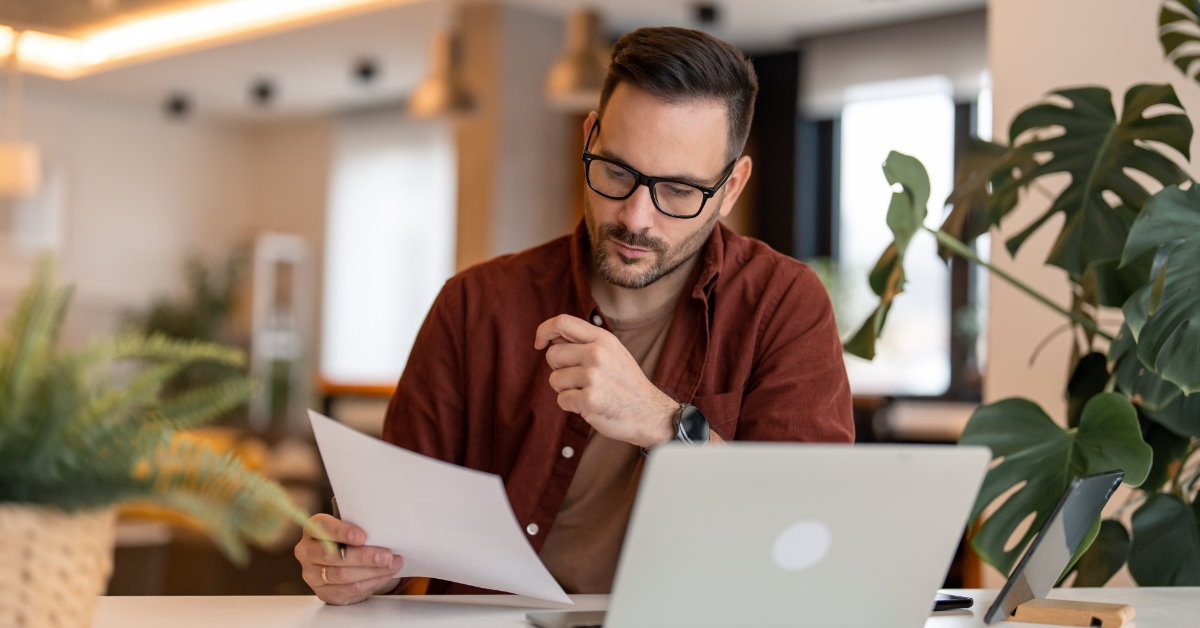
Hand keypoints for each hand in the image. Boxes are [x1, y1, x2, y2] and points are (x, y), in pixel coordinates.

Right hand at [294, 513, 403, 604]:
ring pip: (342, 575)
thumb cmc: (348, 540)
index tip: (362, 536)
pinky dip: (371, 582)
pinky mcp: (324, 592)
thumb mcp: (351, 529)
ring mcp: (313, 574)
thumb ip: (360, 528)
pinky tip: (384, 574)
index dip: (342, 532)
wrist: (344, 563)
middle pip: (332, 555)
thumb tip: (384, 532)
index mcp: (313, 529)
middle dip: (363, 556)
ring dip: (371, 571)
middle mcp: (307, 551)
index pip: (322, 527)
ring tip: (391, 564)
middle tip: (386, 555)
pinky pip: (349, 589)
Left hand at [534, 314, 677, 447]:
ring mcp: (593, 377)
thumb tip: (551, 337)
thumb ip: (584, 342)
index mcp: (602, 338)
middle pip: (552, 355)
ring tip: (588, 392)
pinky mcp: (589, 400)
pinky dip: (571, 406)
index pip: (562, 322)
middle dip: (559, 369)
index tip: (540, 344)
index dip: (544, 331)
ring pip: (554, 380)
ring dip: (566, 390)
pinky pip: (561, 400)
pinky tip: (590, 405)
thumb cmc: (625, 382)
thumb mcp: (612, 352)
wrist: (649, 412)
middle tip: (579, 379)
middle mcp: (597, 353)